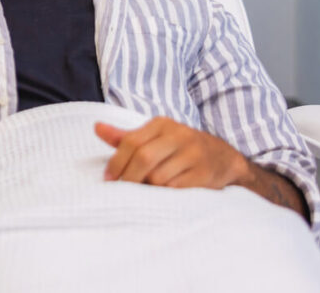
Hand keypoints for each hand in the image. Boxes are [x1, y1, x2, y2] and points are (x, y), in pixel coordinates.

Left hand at [95, 116, 249, 188]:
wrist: (223, 157)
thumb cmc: (179, 149)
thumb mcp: (154, 138)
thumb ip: (125, 137)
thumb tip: (96, 127)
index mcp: (162, 124)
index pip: (131, 141)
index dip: (116, 162)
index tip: (108, 179)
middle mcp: (179, 135)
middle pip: (144, 158)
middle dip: (129, 177)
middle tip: (122, 190)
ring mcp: (194, 154)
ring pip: (159, 176)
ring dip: (148, 188)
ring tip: (146, 191)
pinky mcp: (204, 173)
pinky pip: (176, 188)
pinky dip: (165, 195)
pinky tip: (163, 195)